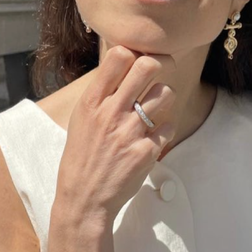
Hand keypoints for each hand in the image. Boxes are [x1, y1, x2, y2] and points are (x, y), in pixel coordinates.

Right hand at [56, 46, 176, 222]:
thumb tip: (126, 65)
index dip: (135, 53)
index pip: (119, 56)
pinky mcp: (147, 151)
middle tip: (164, 67)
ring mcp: (131, 131)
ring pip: (165, 93)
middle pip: (148, 66)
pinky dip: (165, 131)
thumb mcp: (81, 120)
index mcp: (92, 102)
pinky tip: (153, 139)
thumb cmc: (83, 156)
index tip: (139, 60)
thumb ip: (102, 94)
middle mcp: (111, 112)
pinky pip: (169, 127)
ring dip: (165, 97)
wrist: (84, 199)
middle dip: (162, 62)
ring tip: (156, 108)